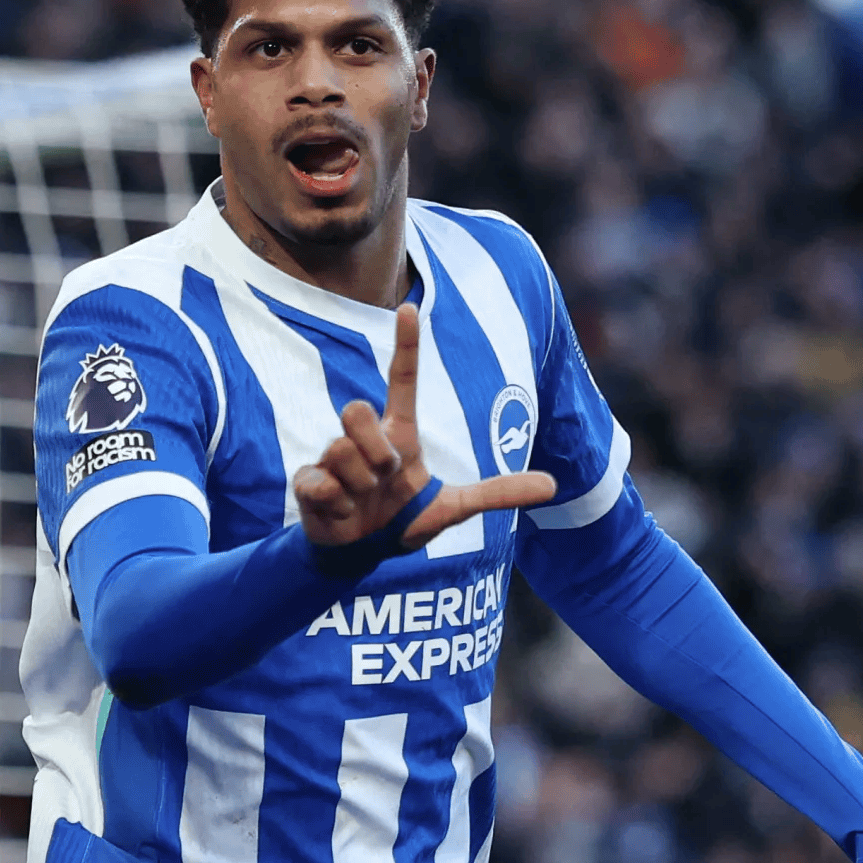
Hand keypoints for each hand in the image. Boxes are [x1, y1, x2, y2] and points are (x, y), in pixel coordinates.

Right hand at [293, 302, 557, 549]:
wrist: (358, 555)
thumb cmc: (403, 520)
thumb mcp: (454, 508)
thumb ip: (497, 494)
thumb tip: (554, 485)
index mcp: (399, 435)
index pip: (403, 380)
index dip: (406, 345)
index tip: (409, 308)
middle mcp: (365, 438)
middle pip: (356, 410)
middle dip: (372, 451)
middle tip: (381, 481)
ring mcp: (333, 457)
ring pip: (340, 450)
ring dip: (356, 486)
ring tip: (360, 503)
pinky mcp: (307, 482)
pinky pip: (320, 482)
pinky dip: (335, 503)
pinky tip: (340, 513)